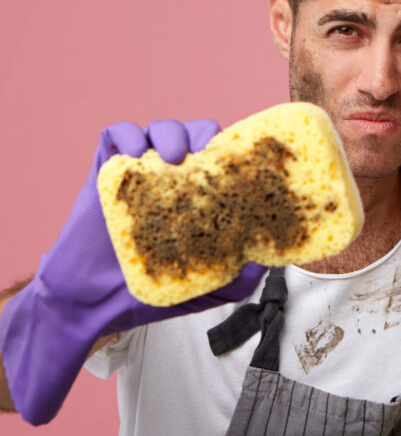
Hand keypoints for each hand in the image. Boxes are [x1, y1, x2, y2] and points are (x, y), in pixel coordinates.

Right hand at [0, 119, 266, 424]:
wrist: (97, 304)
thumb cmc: (153, 292)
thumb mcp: (210, 289)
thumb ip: (242, 278)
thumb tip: (268, 259)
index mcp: (199, 197)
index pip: (222, 158)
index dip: (233, 150)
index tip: (239, 159)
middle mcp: (172, 178)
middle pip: (194, 136)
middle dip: (203, 135)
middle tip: (204, 152)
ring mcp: (139, 173)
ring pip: (158, 131)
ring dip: (169, 133)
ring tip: (173, 155)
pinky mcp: (106, 173)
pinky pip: (114, 136)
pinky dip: (126, 134)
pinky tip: (134, 151)